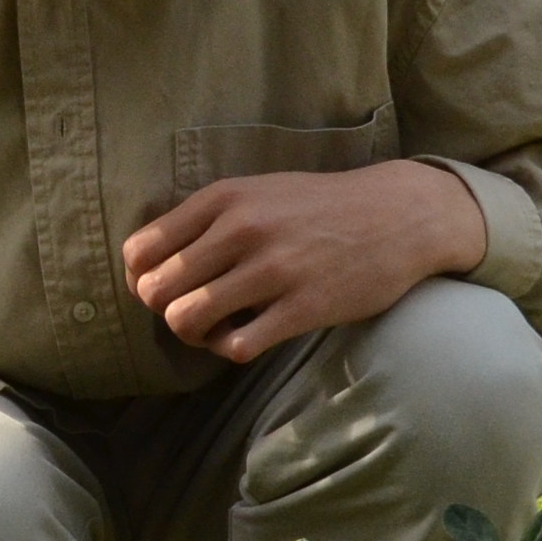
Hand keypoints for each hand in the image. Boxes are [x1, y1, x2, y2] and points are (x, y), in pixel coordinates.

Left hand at [121, 161, 487, 361]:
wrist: (400, 214)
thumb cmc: (318, 207)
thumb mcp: (256, 192)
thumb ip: (203, 221)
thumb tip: (144, 267)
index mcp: (223, 198)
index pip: (141, 252)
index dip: (143, 278)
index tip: (169, 285)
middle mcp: (242, 229)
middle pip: (156, 291)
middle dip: (166, 309)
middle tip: (194, 309)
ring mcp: (273, 269)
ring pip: (186, 320)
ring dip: (194, 334)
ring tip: (218, 326)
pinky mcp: (303, 307)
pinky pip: (235, 346)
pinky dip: (230, 349)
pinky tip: (248, 335)